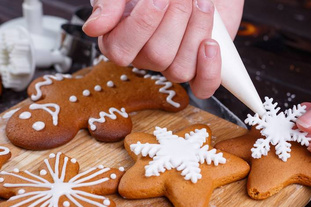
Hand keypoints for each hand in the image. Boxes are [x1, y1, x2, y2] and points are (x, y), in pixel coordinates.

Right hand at [83, 0, 243, 98]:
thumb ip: (109, 4)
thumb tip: (93, 28)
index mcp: (120, 39)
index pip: (120, 51)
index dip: (142, 26)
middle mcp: (146, 57)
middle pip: (157, 57)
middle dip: (175, 19)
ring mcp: (174, 65)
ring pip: (180, 70)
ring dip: (196, 32)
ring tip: (202, 4)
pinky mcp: (201, 69)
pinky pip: (203, 87)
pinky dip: (210, 69)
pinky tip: (211, 44)